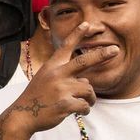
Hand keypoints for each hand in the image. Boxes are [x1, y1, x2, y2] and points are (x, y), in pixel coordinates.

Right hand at [5, 28, 120, 134]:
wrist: (23, 115)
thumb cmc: (37, 97)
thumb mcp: (45, 78)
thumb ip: (66, 76)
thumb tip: (87, 81)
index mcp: (52, 66)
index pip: (66, 47)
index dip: (77, 34)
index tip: (87, 24)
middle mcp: (57, 74)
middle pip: (84, 61)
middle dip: (102, 54)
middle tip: (116, 49)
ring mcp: (61, 89)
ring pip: (89, 89)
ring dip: (91, 98)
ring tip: (86, 103)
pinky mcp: (65, 104)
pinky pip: (85, 105)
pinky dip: (85, 109)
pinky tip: (81, 112)